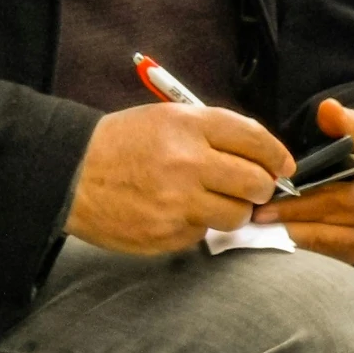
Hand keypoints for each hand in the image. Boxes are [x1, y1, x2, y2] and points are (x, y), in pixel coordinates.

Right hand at [65, 104, 297, 254]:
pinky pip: (203, 233)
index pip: (255, 140)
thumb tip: (261, 158)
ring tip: (208, 201)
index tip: (282, 166)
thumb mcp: (166, 119)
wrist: (71, 174)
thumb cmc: (122, 143)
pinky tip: (174, 212)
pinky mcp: (168, 233)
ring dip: (231, 210)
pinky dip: (197, 224)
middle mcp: (189, 163)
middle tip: (249, 187)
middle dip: (259, 187)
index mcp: (189, 126)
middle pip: (256, 183)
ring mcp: (179, 202)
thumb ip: (214, 134)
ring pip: (236, 215)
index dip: (276, 155)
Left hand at [252, 98, 353, 264]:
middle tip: (246, 214)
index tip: (263, 200)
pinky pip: (318, 253)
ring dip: (282, 237)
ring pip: (314, 245)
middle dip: (281, 222)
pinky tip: (268, 232)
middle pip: (318, 228)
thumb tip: (327, 108)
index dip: (295, 203)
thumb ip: (350, 122)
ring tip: (250, 224)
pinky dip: (294, 243)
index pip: (330, 202)